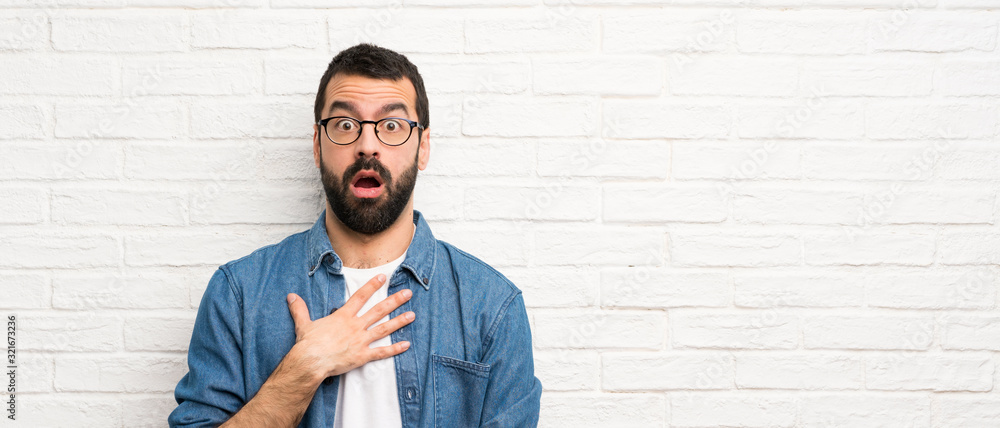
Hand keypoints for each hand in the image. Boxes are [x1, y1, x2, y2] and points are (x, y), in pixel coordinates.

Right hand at [285, 273, 414, 379]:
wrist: (311, 361)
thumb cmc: (308, 344)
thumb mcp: (304, 323)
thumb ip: (300, 309)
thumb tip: (291, 296)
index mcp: (343, 316)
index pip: (360, 296)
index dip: (372, 285)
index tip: (383, 277)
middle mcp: (355, 326)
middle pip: (379, 310)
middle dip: (394, 300)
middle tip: (408, 293)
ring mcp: (361, 340)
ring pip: (384, 329)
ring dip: (399, 322)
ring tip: (412, 315)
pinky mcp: (362, 356)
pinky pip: (381, 352)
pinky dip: (394, 349)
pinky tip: (406, 345)